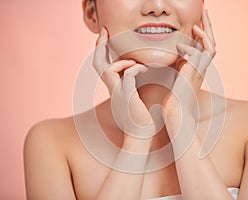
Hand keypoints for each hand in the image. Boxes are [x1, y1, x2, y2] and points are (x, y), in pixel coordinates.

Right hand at [93, 28, 154, 150]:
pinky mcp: (126, 97)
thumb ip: (135, 81)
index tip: (106, 35)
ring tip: (137, 64)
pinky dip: (135, 68)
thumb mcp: (136, 95)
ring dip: (122, 61)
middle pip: (97, 63)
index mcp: (113, 87)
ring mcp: (117, 93)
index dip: (102, 49)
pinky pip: (127, 75)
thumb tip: (143, 67)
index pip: (102, 64)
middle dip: (100, 45)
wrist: (142, 135)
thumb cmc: (142, 117)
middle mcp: (111, 88)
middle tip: (105, 30)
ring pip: (107, 68)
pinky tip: (145, 69)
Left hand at [163, 10, 215, 141]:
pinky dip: (190, 47)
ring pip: (211, 47)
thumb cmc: (173, 100)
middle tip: (204, 12)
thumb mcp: (176, 78)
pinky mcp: (194, 75)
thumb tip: (175, 57)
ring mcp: (200, 72)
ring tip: (197, 23)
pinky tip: (179, 46)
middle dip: (208, 27)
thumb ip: (178, 67)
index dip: (203, 34)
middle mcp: (202, 69)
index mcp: (197, 69)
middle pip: (212, 43)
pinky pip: (200, 55)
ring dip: (205, 33)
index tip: (197, 22)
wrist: (176, 115)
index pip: (205, 47)